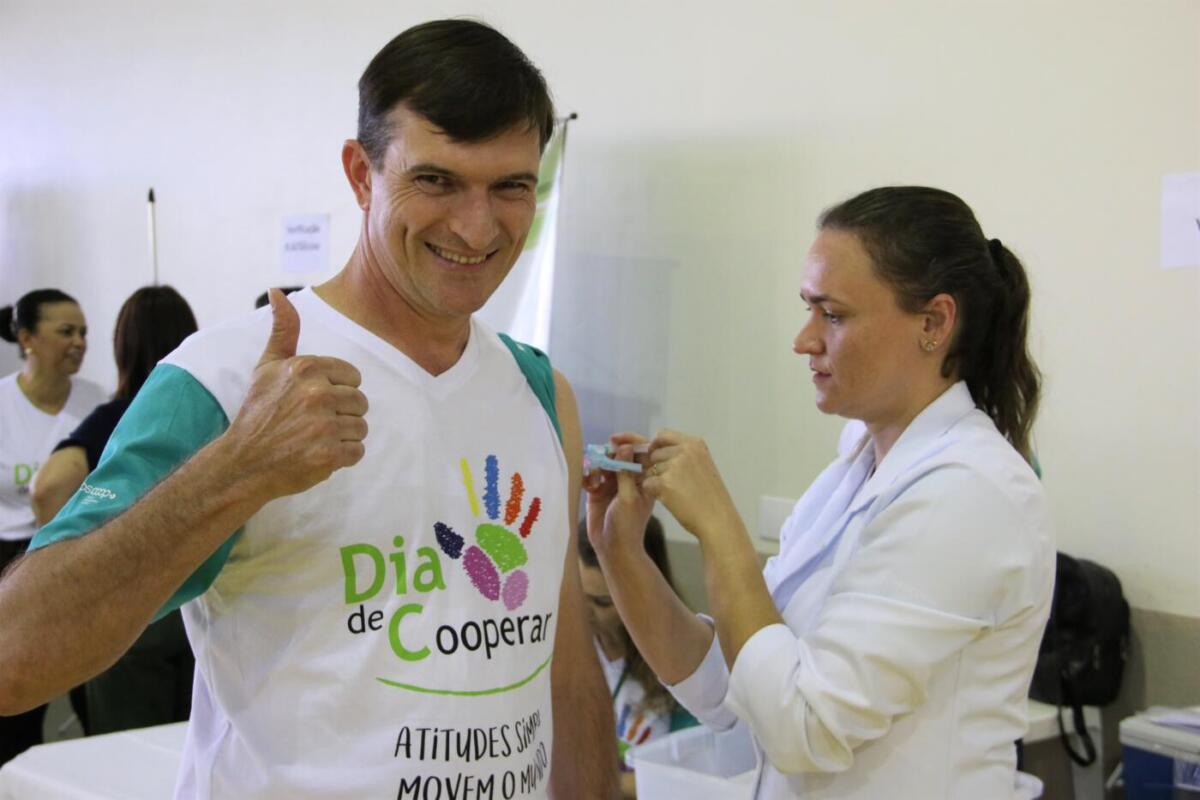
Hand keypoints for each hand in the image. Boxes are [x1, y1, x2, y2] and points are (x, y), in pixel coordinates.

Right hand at [222, 289, 368, 500]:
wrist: (243, 462)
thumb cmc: (257, 413)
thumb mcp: (267, 367)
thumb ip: (282, 330)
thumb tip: (278, 292)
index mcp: (306, 368)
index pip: (354, 377)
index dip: (339, 390)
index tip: (316, 401)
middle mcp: (317, 394)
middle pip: (360, 402)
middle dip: (343, 414)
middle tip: (315, 423)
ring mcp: (324, 426)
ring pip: (361, 427)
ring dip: (344, 436)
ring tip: (316, 439)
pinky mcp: (329, 455)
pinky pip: (357, 451)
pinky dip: (343, 457)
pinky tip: (319, 454)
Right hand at [584, 433, 655, 559]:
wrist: (612, 548)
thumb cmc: (627, 524)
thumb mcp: (628, 497)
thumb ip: (625, 472)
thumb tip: (625, 447)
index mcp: (644, 479)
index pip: (640, 453)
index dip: (629, 442)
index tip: (615, 439)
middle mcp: (628, 479)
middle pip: (619, 456)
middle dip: (608, 455)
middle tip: (599, 459)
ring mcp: (612, 484)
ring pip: (603, 464)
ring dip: (596, 467)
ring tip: (594, 480)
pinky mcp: (597, 491)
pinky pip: (591, 475)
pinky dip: (588, 476)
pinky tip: (587, 485)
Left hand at [643, 430, 738, 541]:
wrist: (717, 519)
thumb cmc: (710, 496)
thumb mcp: (703, 465)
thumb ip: (683, 455)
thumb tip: (653, 449)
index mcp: (694, 444)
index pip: (663, 435)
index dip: (656, 446)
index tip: (658, 457)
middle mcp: (684, 450)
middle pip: (654, 453)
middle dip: (657, 466)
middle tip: (673, 482)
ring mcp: (674, 466)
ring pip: (649, 469)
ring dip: (656, 480)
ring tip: (676, 492)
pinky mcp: (664, 482)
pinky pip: (648, 483)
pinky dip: (654, 492)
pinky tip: (670, 499)